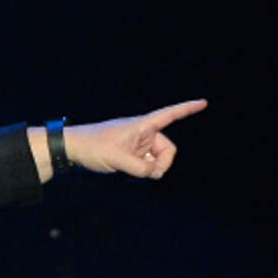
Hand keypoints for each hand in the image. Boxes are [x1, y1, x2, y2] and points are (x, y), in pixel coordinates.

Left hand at [65, 99, 207, 178]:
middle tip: (150, 174)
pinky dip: (142, 169)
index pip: (169, 114)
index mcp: (142, 125)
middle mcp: (143, 132)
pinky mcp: (131, 153)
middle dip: (162, 163)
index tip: (204, 103)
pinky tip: (128, 171)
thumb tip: (152, 173)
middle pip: (167, 149)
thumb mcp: (118, 159)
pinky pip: (145, 163)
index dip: (187, 109)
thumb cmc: (94, 146)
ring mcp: (137, 143)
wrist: (73, 148)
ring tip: (131, 171)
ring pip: (156, 159)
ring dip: (150, 168)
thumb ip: (140, 168)